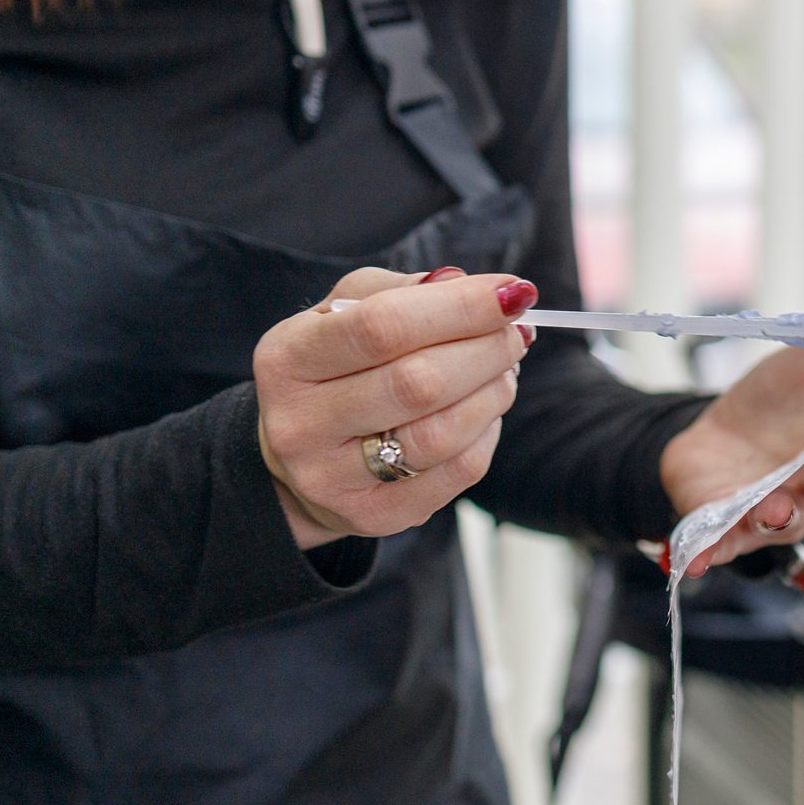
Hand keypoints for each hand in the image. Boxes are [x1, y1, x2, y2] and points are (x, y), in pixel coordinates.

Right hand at [253, 267, 532, 549]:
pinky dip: (487, 432)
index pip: (382, 327)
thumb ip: (405, 291)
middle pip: (419, 383)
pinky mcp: (373, 515)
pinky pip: (458, 471)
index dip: (459, 307)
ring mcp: (332, 478)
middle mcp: (299, 424)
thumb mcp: (348, 312)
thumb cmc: (337, 366)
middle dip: (487, 349)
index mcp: (287, 359)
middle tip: (516, 331)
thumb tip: (476, 288)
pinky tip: (484, 410)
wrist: (300, 455)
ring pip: (443, 433)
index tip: (512, 291)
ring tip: (504, 369)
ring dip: (494, 392)